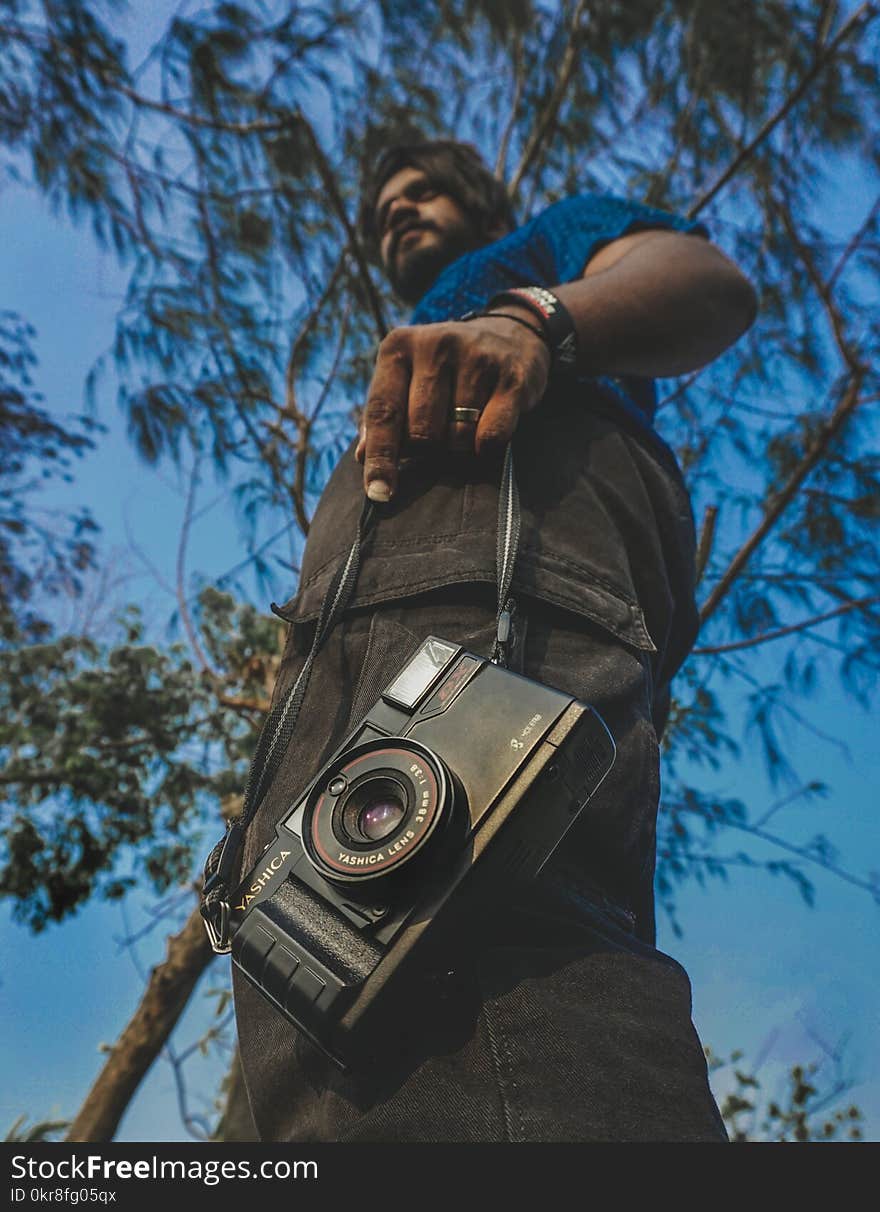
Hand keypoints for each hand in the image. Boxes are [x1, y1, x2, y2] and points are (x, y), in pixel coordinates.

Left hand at [355, 313, 550, 500]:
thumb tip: (362, 458)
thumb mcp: (406, 379)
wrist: (510, 334)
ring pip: (457, 436)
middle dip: (427, 449)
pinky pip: (491, 436)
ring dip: (458, 446)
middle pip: (421, 432)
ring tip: (463, 425)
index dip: (380, 457)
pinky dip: (486, 447)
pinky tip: (486, 430)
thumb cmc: (444, 370)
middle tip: (436, 438)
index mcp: (398, 348)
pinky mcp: (511, 377)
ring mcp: (476, 357)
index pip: (383, 412)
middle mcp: (435, 345)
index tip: (378, 493)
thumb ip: (382, 417)